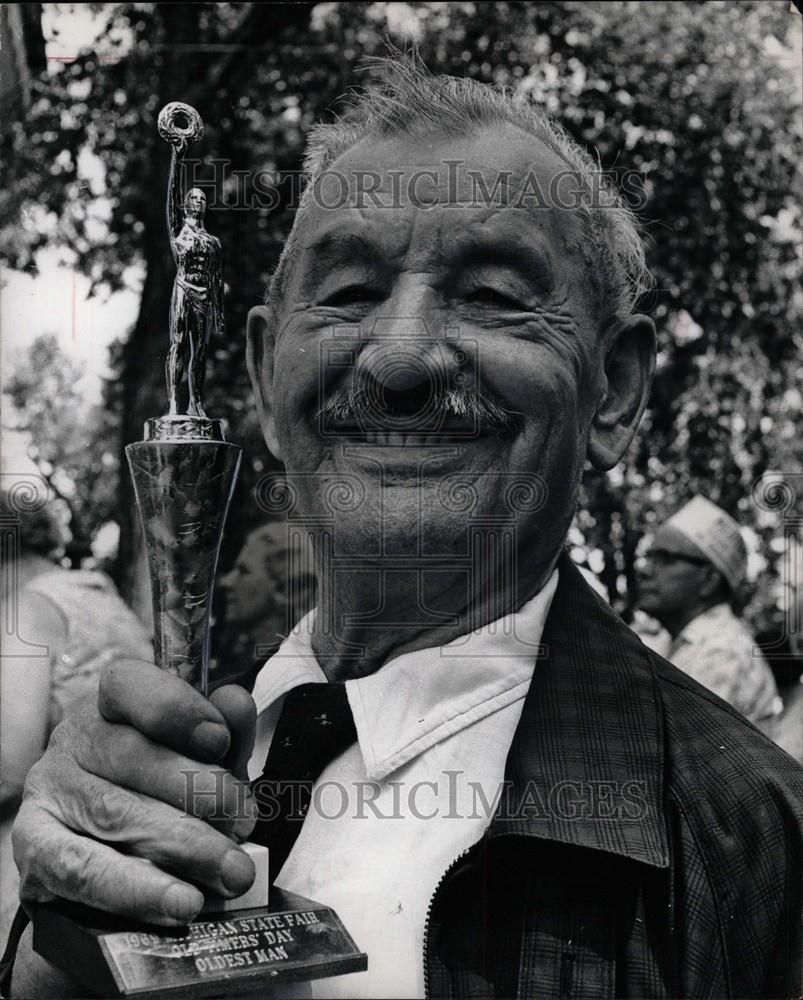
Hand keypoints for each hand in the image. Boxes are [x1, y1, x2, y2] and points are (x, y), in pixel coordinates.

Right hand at [12, 660, 258, 926]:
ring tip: (231, 870)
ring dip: (184, 845)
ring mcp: (50, 792)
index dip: (177, 710)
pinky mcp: (35, 848)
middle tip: (245, 822)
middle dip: (200, 792)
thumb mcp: (203, 755)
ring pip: (114, 814)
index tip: (219, 741)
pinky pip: (84, 869)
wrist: (112, 855)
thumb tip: (235, 702)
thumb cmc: (165, 789)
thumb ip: (225, 729)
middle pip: (131, 756)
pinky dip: (138, 889)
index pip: (130, 685)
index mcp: (113, 703)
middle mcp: (74, 740)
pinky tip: (181, 901)